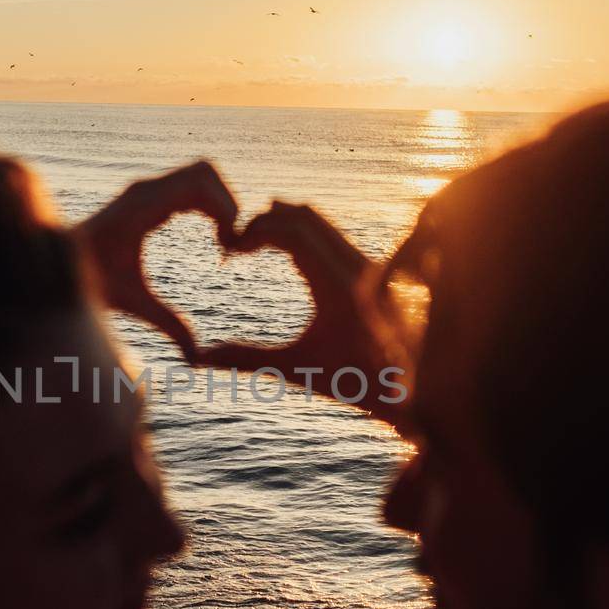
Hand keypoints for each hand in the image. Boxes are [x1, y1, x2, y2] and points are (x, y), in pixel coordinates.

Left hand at [74, 160, 239, 359]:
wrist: (58, 264)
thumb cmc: (90, 282)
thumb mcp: (133, 303)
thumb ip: (167, 325)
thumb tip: (194, 359)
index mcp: (142, 206)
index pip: (199, 184)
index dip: (225, 211)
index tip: (228, 248)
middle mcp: (146, 189)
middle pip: (206, 172)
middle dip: (229, 204)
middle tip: (231, 244)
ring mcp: (148, 189)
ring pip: (202, 175)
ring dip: (222, 203)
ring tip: (225, 243)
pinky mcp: (150, 196)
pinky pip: (192, 186)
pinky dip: (210, 206)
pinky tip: (213, 239)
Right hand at [194, 201, 409, 426]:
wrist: (412, 393)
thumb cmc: (355, 384)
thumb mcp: (296, 371)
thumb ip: (245, 360)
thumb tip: (196, 359)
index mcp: (338, 286)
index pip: (291, 231)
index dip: (254, 230)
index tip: (229, 247)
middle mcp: (358, 266)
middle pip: (304, 215)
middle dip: (265, 220)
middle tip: (236, 242)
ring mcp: (368, 265)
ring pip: (321, 222)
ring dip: (285, 224)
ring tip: (252, 242)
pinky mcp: (372, 271)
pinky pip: (333, 236)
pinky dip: (304, 234)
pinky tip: (282, 253)